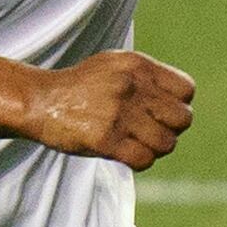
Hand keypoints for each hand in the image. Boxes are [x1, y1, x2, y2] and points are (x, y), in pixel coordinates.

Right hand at [20, 50, 195, 168]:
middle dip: (172, 130)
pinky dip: (140, 161)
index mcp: (138, 66)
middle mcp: (132, 87)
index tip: (161, 111)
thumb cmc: (81, 86)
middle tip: (152, 131)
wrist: (40, 100)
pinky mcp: (106, 140)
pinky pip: (144, 159)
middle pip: (183, 119)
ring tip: (138, 144)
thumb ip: (147, 77)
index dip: (179, 105)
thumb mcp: (116, 65)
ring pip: (166, 143)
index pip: (186, 90)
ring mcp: (119, 114)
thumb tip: (182, 100)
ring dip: (156, 149)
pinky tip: (126, 154)